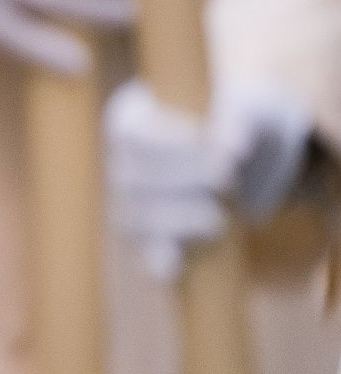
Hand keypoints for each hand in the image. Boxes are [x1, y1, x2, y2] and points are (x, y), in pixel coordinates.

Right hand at [104, 77, 315, 278]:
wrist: (252, 153)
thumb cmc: (241, 118)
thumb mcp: (247, 106)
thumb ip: (238, 118)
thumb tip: (235, 146)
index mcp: (130, 120)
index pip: (133, 136)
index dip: (176, 147)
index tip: (230, 153)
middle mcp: (122, 163)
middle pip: (132, 179)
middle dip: (183, 181)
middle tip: (229, 179)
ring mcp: (132, 205)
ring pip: (137, 219)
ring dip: (181, 219)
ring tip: (220, 217)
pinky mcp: (153, 240)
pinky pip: (146, 253)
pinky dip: (159, 261)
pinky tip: (173, 268)